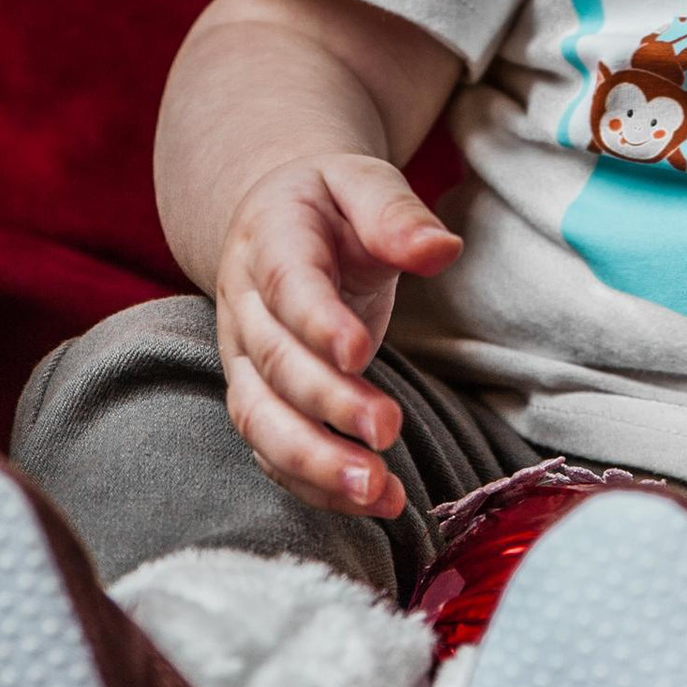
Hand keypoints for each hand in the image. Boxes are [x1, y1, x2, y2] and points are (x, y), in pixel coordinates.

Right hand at [214, 154, 457, 522]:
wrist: (275, 222)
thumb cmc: (330, 206)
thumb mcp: (363, 182)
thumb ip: (395, 213)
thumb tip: (440, 250)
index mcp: (270, 241)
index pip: (286, 286)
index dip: (317, 322)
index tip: (359, 353)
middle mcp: (246, 308)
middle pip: (274, 365)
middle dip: (327, 404)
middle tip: (386, 430)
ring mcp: (246, 362)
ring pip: (261, 422)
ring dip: (314, 462)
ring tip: (375, 489)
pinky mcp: (261, 401)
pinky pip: (275, 453)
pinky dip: (317, 486)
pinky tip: (374, 504)